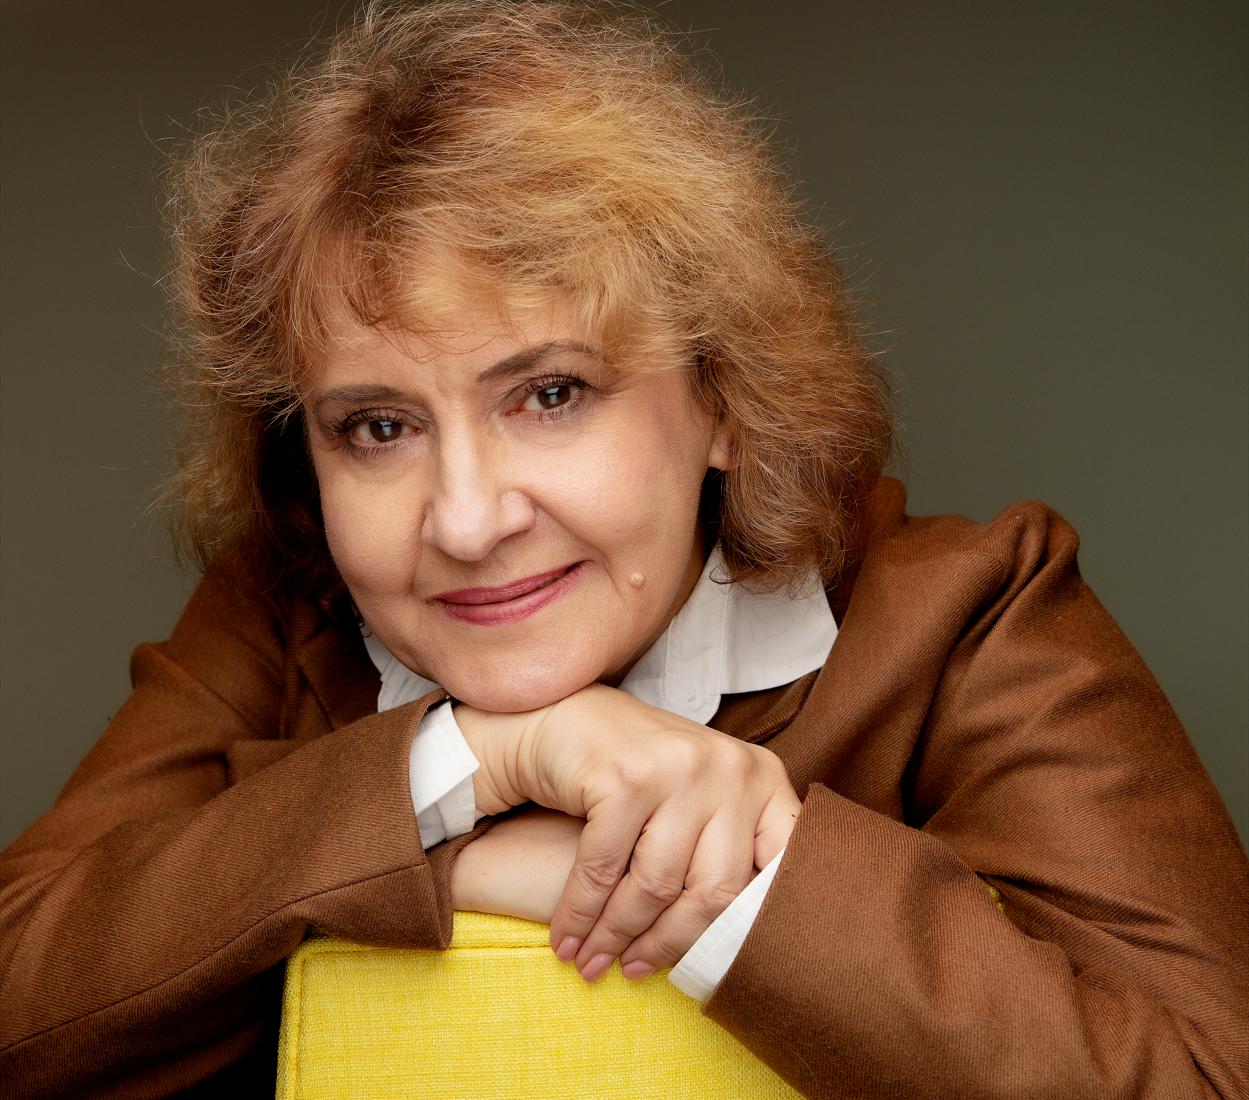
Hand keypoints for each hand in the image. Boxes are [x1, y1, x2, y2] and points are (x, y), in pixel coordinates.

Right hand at [454, 684, 800, 981]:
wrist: (565, 724)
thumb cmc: (638, 777)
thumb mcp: (702, 801)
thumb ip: (730, 853)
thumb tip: (751, 951)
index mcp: (763, 777)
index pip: (776, 871)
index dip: (745, 931)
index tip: (712, 967)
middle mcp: (730, 767)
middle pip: (715, 892)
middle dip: (670, 945)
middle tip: (637, 970)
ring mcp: (678, 768)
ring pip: (656, 886)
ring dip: (618, 935)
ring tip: (595, 961)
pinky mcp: (625, 777)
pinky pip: (602, 869)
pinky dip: (579, 914)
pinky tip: (567, 940)